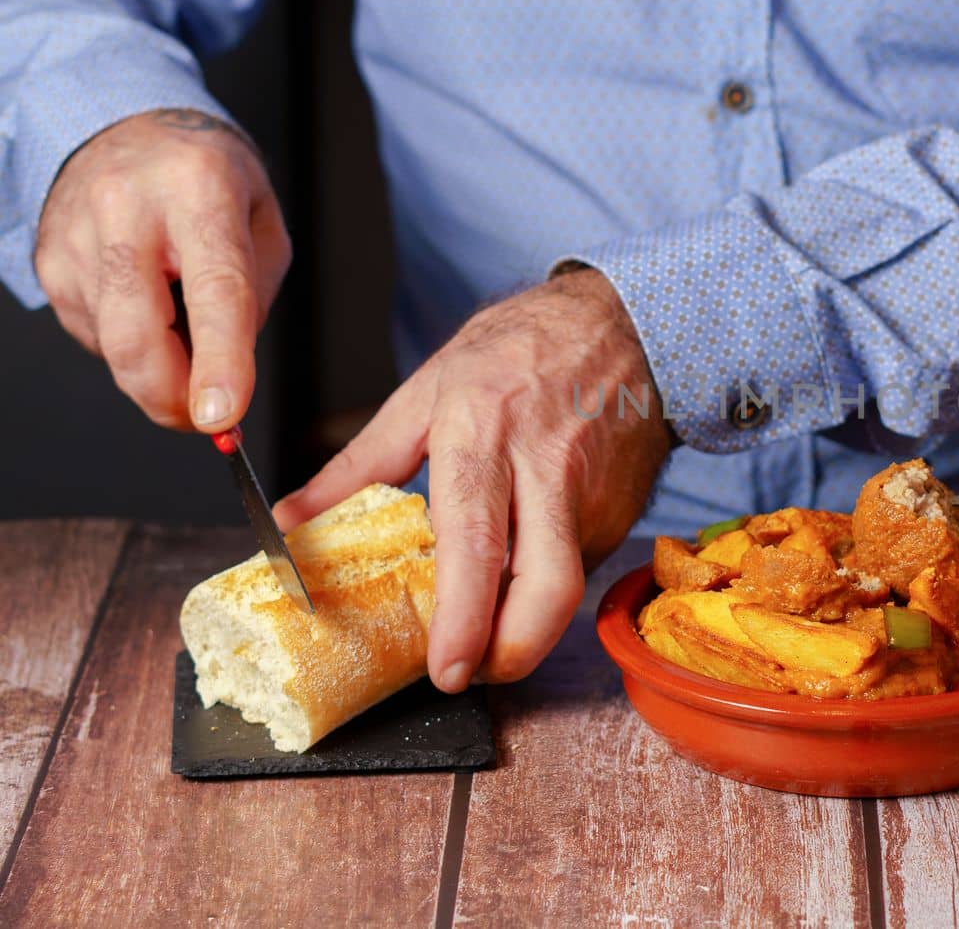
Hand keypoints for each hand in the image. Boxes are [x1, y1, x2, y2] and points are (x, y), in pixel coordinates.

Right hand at [32, 108, 288, 430]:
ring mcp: (76, 237)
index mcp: (198, 189)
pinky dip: (129, 342)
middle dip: (171, 396)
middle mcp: (127, 208)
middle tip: (204, 416)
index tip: (222, 415)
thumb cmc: (205, 178)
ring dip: (156, 365)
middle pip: (138, 335)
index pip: (213, 289)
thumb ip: (252, 295)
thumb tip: (225, 375)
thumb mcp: (260, 220)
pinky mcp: (49, 264)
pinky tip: (144, 298)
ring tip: (177, 310)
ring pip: (115, 347)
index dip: (219, 361)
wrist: (125, 124)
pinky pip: (94, 336)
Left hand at [274, 268, 672, 690]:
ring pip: (569, 588)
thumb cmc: (515, 350)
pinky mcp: (623, 510)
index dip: (465, 617)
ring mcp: (593, 494)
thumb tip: (295, 524)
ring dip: (530, 625)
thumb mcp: (426, 391)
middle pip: (548, 586)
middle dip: (513, 651)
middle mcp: (545, 468)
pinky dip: (549, 584)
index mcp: (482, 433)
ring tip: (492, 629)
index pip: (475, 541)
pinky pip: (583, 566)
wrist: (619, 324)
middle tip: (476, 675)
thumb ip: (360, 466)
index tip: (447, 669)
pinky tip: (527, 565)